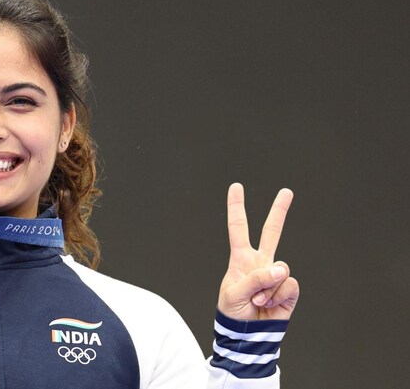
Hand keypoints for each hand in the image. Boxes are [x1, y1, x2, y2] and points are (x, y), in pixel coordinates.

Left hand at [217, 183, 299, 320]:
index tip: (236, 187)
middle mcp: (261, 263)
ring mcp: (276, 275)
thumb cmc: (233, 313)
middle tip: (286, 191)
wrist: (247, 336)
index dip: (236, 208)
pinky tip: (270, 305)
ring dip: (267, 289)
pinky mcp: (289, 290)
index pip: (238, 229)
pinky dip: (278, 296)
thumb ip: (255, 278)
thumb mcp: (234, 293)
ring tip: (257, 300)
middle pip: (272, 232)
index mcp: (241, 259)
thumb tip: (281, 268)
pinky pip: (289, 285)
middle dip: (279, 211)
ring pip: (281, 269)